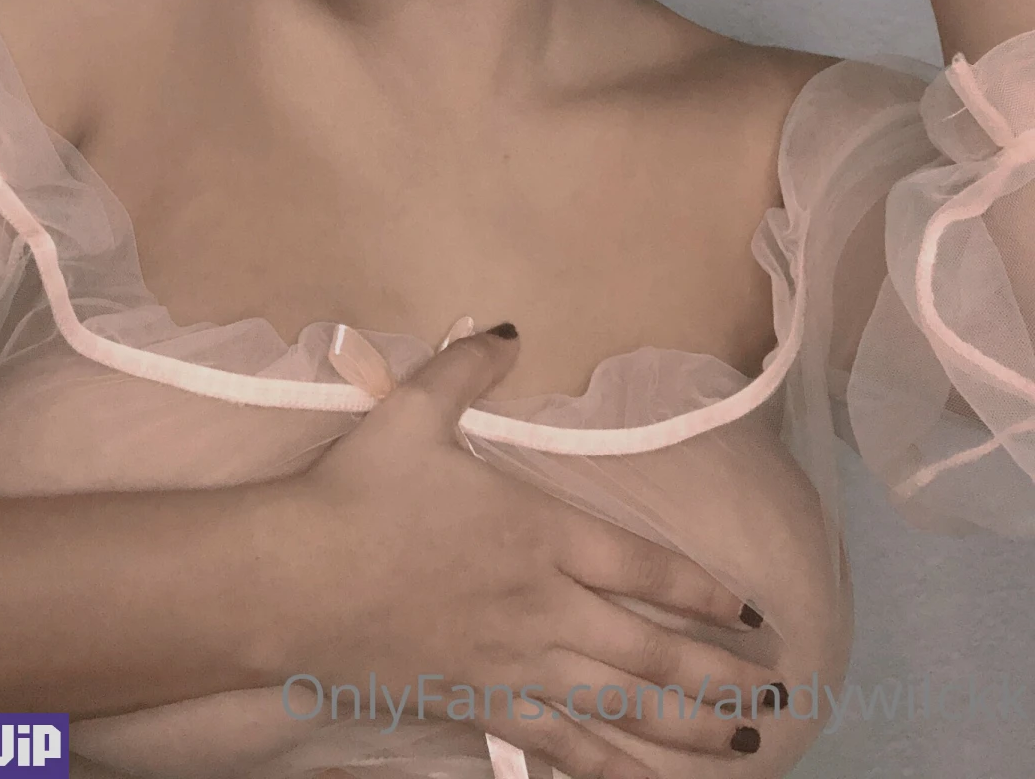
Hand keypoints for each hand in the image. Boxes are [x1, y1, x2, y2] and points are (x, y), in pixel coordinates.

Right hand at [268, 329, 788, 778]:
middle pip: (650, 649)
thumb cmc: (358, 493)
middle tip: (773, 691)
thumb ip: (469, 368)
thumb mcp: (412, 410)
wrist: (293, 579)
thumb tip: (510, 330)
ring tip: (740, 744)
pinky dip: (606, 769)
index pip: (643, 567)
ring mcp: (513, 664)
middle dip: (717, 673)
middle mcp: (543, 606)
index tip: (749, 614)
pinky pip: (558, 746)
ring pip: (619, 707)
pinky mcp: (477, 706)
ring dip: (686, 729)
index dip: (703, 593)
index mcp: (539, 533)